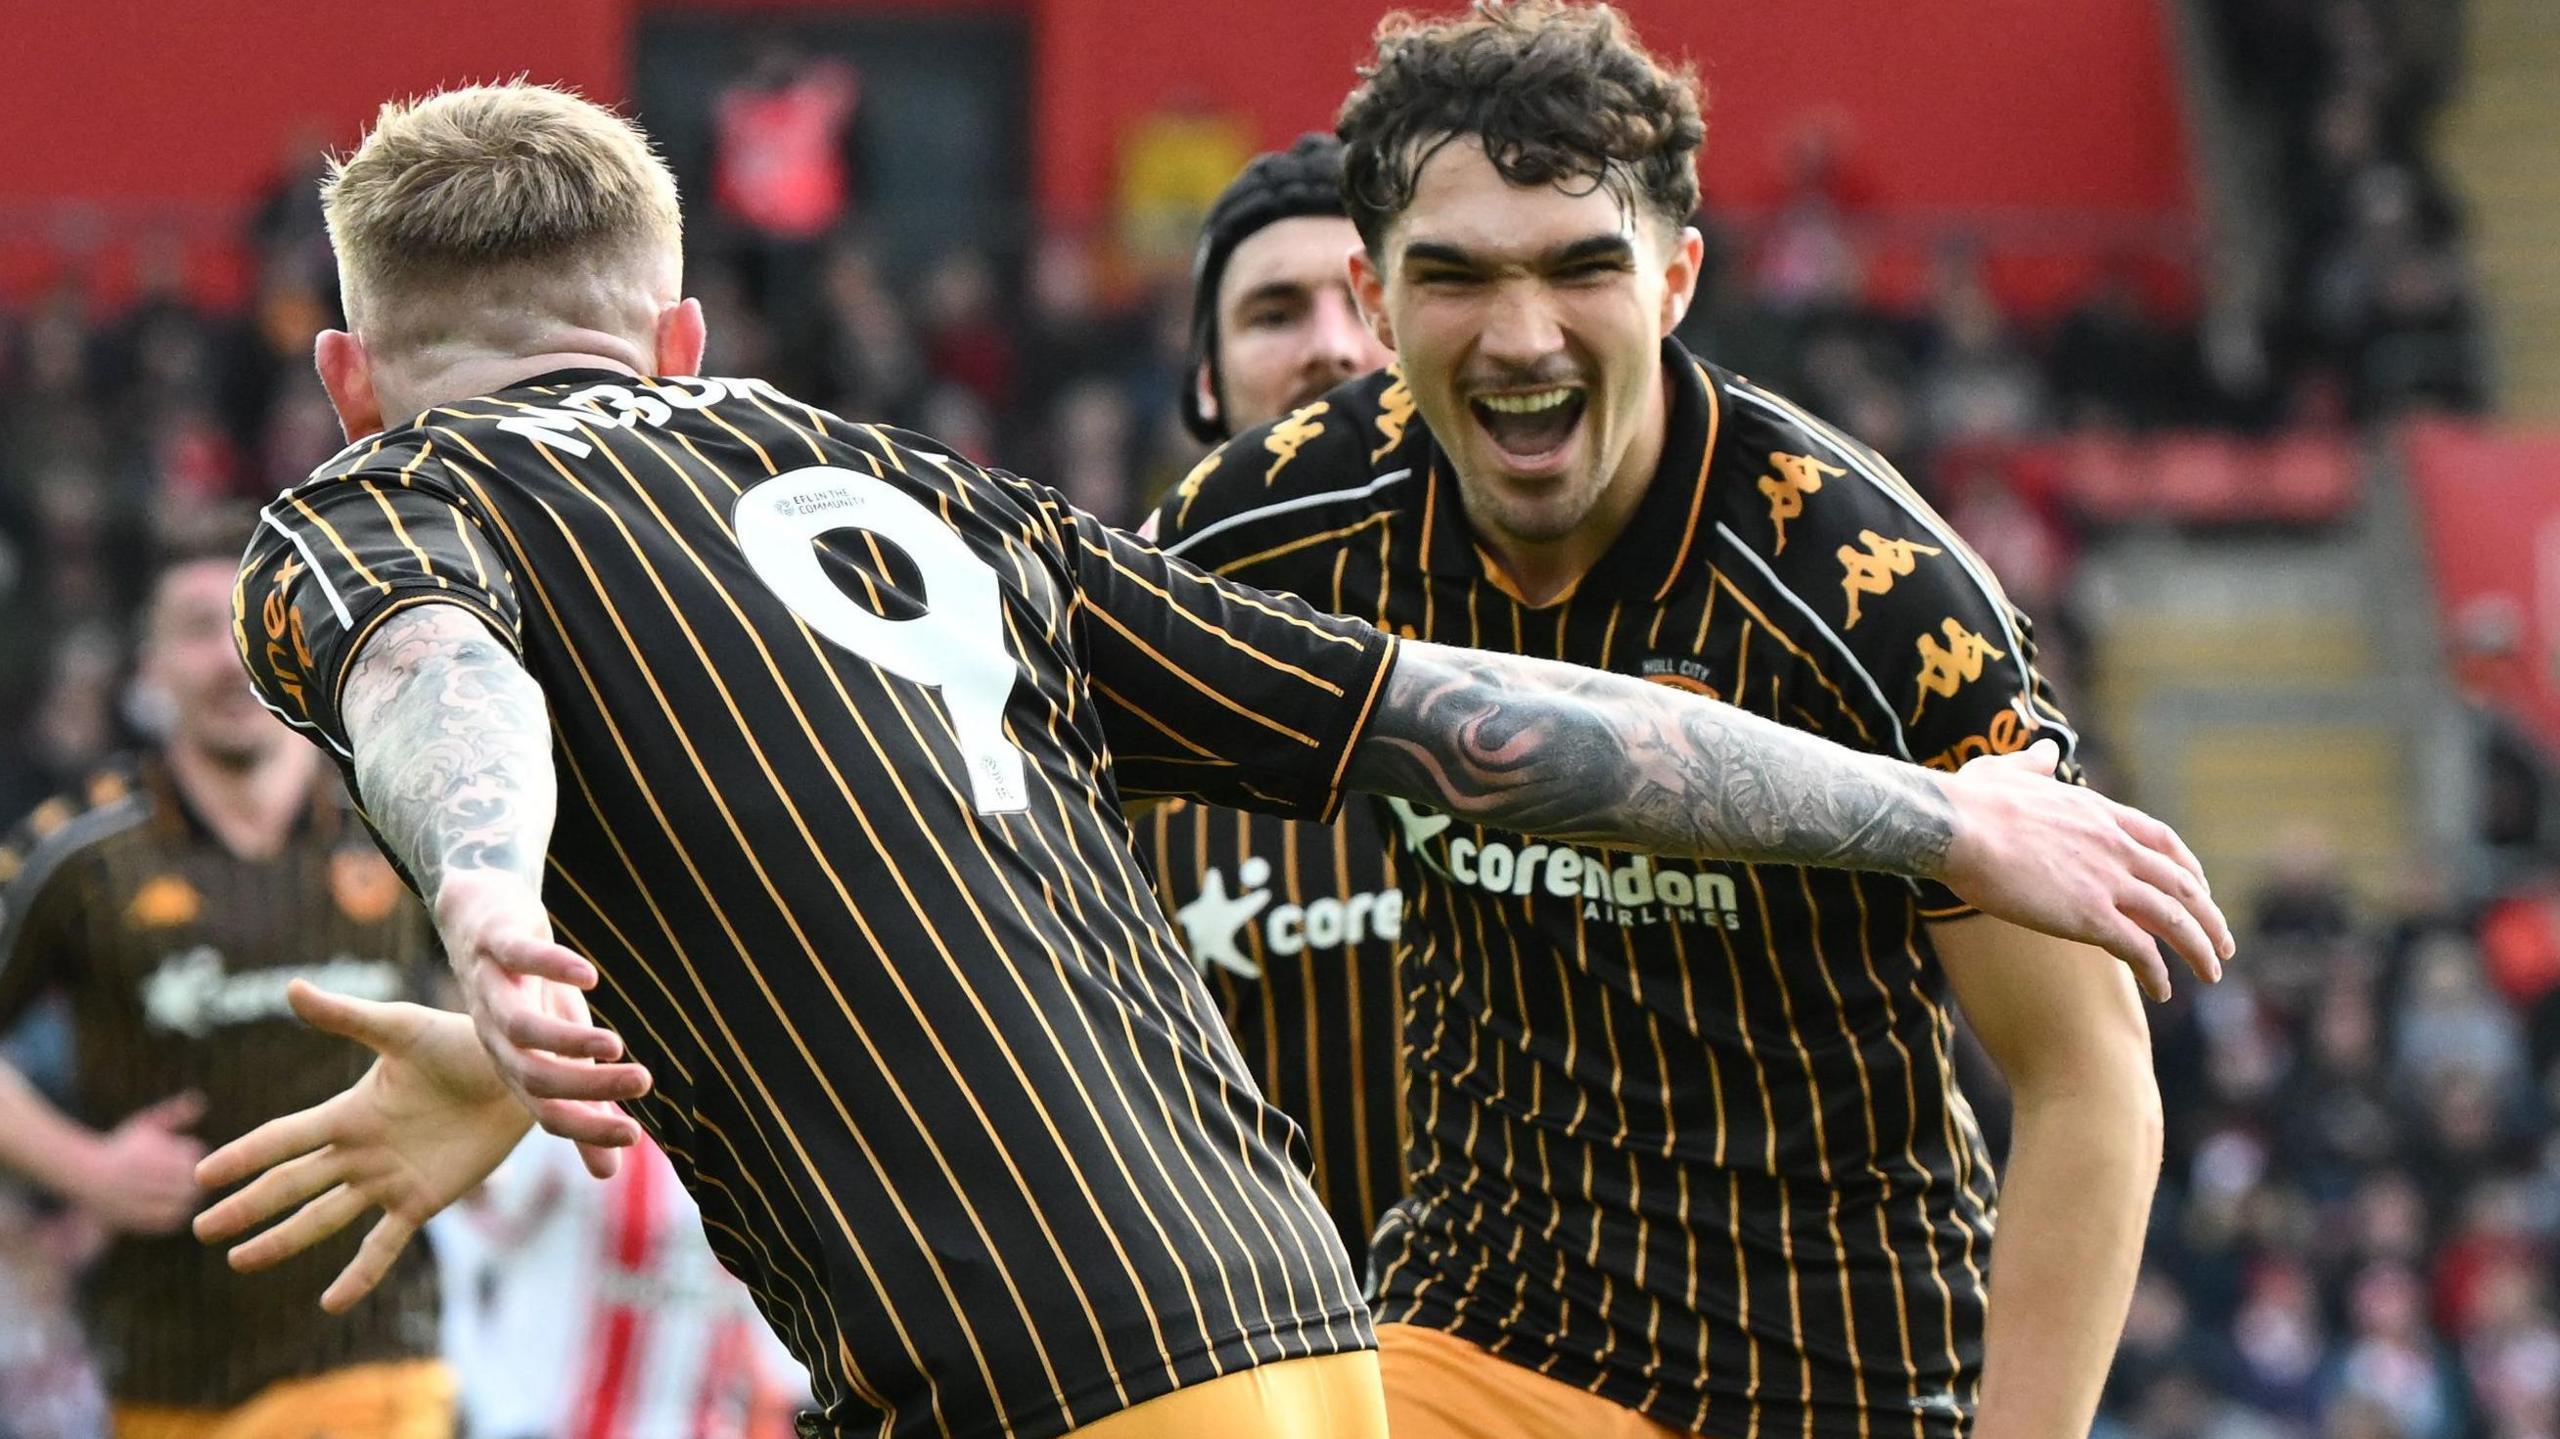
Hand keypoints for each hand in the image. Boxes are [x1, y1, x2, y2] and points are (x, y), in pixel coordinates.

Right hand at [68, 1090, 205, 1233]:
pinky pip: (167, 1220)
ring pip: (180, 1203)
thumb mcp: (145, 1125)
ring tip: (182, 1189)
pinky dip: (175, 1213)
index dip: (192, 1156)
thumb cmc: (120, 1146)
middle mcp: (139, 1180)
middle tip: (190, 1176)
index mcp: (146, 1157)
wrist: (85, 1176)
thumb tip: (199, 1100)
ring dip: (186, 1197)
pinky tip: (173, 1204)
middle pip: (187, 1182)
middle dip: (191, 1178)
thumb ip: (173, 1114)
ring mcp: (135, 1202)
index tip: (188, 1155)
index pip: (189, 1158)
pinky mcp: (134, 1220)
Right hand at [193, 981, 541, 1310]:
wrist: (518, 1075)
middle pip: (292, 1184)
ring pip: (324, 1218)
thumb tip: (291, 987)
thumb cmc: (461, 1044)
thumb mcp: (401, 1029)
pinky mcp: (422, 1201)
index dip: (245, 1156)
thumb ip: (347, 1017)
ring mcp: (388, 1180)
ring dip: (282, 1240)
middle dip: (248, 1207)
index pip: (284, 1139)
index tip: (202, 1174)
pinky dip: (359, 1276)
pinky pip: (383, 1245)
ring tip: (240, 1262)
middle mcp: (360, 1150)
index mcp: (349, 1112)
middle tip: (202, 1229)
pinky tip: (331, 1304)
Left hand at [434, 870, 648, 1176]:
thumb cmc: (528, 992)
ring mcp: (492, 987)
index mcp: (511, 1065)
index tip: (635, 1137)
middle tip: (642, 1082)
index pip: (544, 1112)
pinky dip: (553, 969)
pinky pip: (520, 959)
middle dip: (587, 1086)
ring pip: (521, 1026)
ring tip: (615, 1045)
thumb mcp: (561, 1051)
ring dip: (568, 1040)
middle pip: (533, 1075)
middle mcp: (495, 1034)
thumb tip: (610, 1176)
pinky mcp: (495, 941)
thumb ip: (582, 1108)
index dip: (585, 1129)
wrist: (480, 915)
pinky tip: (589, 977)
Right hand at [1934, 741, 2232, 1001]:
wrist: (1955, 826)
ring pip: (2174, 919)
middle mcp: (2115, 846)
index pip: (2162, 840)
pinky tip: (2162, 991)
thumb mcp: (2006, 770)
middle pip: (2181, 883)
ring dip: (2199, 948)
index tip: (2200, 889)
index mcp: (2099, 813)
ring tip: (2211, 974)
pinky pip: (2140, 950)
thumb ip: (2033, 764)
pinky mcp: (2090, 916)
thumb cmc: (1969, 801)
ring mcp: (2107, 881)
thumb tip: (2046, 751)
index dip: (2188, 868)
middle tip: (2221, 943)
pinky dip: (2157, 972)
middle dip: (2208, 915)